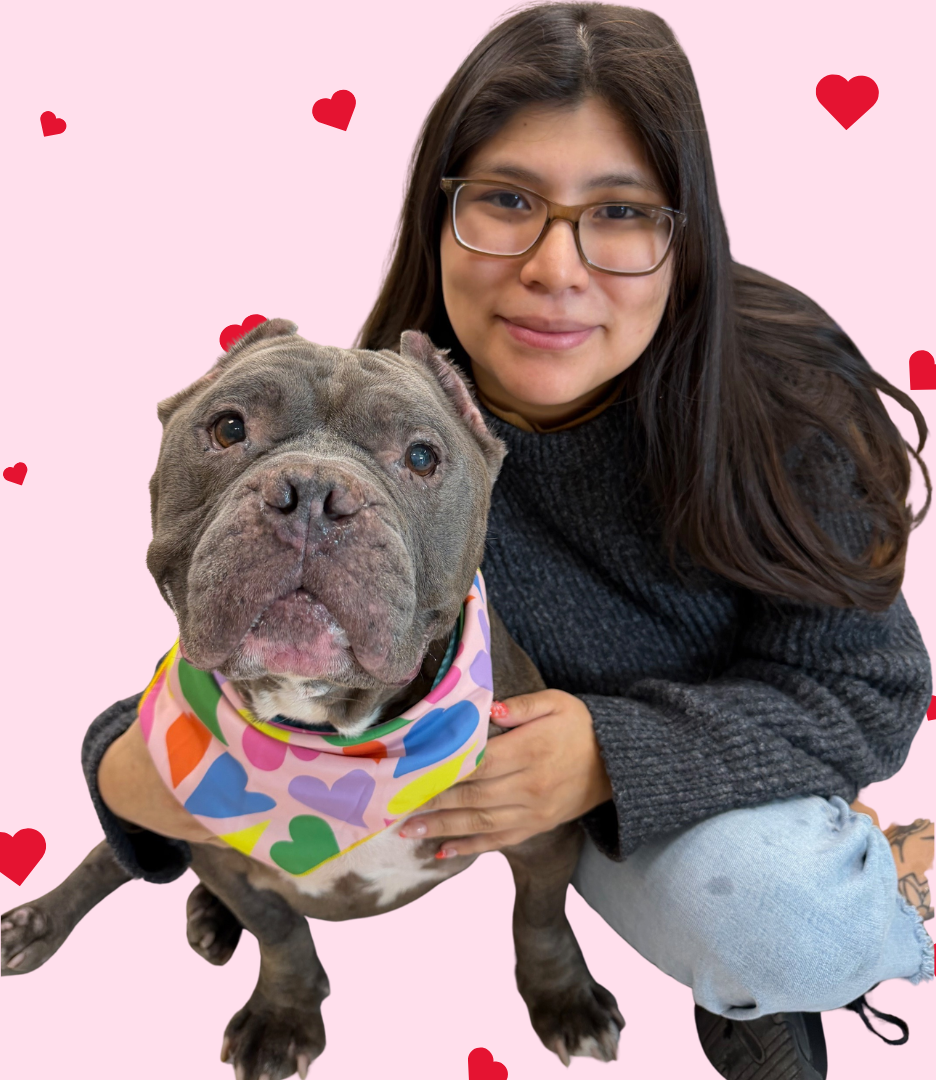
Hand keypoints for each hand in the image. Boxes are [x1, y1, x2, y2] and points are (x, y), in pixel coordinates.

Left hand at [397, 689, 612, 858]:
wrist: (615, 764)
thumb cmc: (579, 727)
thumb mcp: (556, 703)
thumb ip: (521, 706)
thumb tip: (487, 709)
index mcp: (530, 751)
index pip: (479, 764)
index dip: (445, 770)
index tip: (413, 772)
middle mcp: (529, 786)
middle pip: (472, 796)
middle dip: (432, 802)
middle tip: (395, 805)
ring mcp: (533, 812)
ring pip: (480, 823)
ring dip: (441, 828)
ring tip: (407, 830)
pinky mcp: (535, 827)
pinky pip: (498, 841)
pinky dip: (469, 848)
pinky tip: (442, 852)